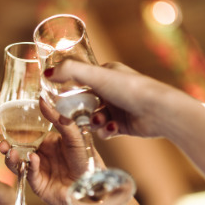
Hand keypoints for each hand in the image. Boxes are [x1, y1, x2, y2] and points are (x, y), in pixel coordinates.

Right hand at [0, 99, 88, 204]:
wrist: (93, 187)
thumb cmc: (87, 160)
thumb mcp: (75, 136)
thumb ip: (59, 119)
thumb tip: (42, 100)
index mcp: (45, 141)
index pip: (23, 131)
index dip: (7, 126)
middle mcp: (38, 154)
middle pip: (14, 146)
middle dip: (2, 140)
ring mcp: (36, 169)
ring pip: (16, 160)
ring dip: (10, 154)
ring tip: (8, 149)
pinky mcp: (37, 184)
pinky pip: (28, 173)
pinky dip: (29, 165)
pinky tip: (33, 159)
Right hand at [46, 61, 195, 138]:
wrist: (158, 111)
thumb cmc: (129, 89)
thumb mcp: (96, 76)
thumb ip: (70, 72)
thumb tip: (46, 74)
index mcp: (106, 73)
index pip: (80, 81)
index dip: (68, 91)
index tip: (58, 101)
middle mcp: (112, 90)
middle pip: (85, 103)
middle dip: (79, 111)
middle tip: (71, 118)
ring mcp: (118, 108)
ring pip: (94, 118)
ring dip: (94, 122)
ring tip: (100, 123)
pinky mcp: (123, 125)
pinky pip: (105, 131)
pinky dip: (106, 132)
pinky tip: (113, 130)